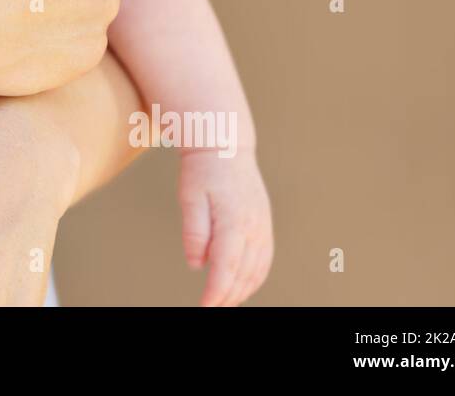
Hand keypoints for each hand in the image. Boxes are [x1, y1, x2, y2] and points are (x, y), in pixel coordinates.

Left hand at [178, 149, 273, 305]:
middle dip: (227, 296)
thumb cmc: (203, 170)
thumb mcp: (189, 196)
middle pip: (244, 273)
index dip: (216, 291)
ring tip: (224, 302)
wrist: (225, 146)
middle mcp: (254, 226)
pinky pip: (265, 259)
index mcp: (234, 220)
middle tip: (210, 308)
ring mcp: (263, 226)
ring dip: (243, 291)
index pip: (227, 266)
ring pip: (258, 270)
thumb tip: (196, 264)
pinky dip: (255, 278)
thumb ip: (194, 232)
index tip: (205, 306)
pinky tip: (243, 286)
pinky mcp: (265, 225)